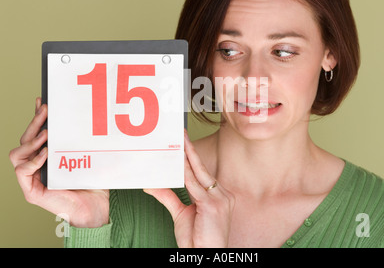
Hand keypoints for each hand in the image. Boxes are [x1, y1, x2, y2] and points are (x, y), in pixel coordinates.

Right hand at [9, 98, 109, 227]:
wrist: (97, 207)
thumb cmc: (93, 183)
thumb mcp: (86, 156)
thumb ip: (80, 141)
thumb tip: (85, 119)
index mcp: (47, 157)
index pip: (36, 134)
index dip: (37, 118)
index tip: (42, 101)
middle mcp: (36, 166)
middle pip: (25, 140)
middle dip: (34, 123)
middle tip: (46, 110)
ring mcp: (32, 179)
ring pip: (17, 154)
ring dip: (30, 141)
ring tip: (46, 134)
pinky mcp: (32, 192)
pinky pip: (22, 172)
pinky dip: (33, 161)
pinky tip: (46, 153)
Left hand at [144, 130, 234, 247]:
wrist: (206, 256)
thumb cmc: (198, 239)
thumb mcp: (182, 215)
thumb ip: (169, 197)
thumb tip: (153, 184)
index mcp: (219, 196)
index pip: (202, 173)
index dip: (192, 158)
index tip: (184, 144)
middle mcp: (222, 195)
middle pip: (202, 168)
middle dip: (190, 150)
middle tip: (181, 135)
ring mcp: (220, 199)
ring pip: (198, 174)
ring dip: (185, 158)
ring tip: (177, 144)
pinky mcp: (213, 205)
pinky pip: (194, 185)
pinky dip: (184, 174)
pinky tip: (177, 164)